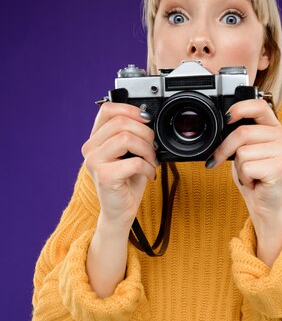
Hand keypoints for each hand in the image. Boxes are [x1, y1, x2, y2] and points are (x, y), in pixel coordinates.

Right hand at [81, 102, 157, 228]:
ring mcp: (94, 162)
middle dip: (145, 132)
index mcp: (95, 139)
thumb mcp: (129, 152)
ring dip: (147, 149)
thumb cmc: (126, 181)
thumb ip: (131, 134)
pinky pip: (134, 162)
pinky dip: (148, 167)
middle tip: (152, 147)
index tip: (146, 119)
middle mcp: (90, 148)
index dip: (130, 109)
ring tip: (150, 160)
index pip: (107, 109)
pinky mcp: (105, 177)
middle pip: (121, 122)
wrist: (120, 211)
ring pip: (127, 138)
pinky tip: (148, 173)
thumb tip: (147, 118)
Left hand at [206, 99, 281, 264]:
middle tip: (218, 159)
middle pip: (242, 132)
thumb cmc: (253, 175)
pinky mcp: (279, 168)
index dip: (240, 108)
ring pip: (242, 152)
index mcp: (274, 127)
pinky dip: (244, 177)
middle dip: (224, 149)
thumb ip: (239, 134)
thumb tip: (222, 123)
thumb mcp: (243, 149)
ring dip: (238, 167)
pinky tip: (255, 181)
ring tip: (249, 173)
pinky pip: (246, 167)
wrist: (263, 203)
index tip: (226, 118)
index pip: (259, 105)